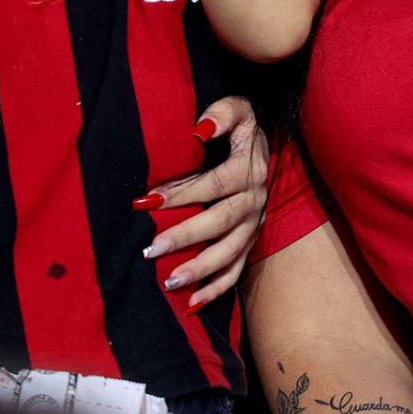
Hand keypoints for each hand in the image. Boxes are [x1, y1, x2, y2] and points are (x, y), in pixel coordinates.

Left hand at [143, 97, 267, 309]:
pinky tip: (192, 304)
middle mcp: (254, 200)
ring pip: (230, 252)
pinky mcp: (250, 241)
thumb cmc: (240, 126)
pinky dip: (216, 289)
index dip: (182, 194)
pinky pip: (236, 270)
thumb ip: (221, 113)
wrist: (264, 143)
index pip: (214, 185)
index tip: (147, 202)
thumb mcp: (238, 109)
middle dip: (186, 237)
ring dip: (201, 269)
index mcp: (248, 169)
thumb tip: (200, 129)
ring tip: (170, 282)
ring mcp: (253, 224)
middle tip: (151, 250)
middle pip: (221, 222)